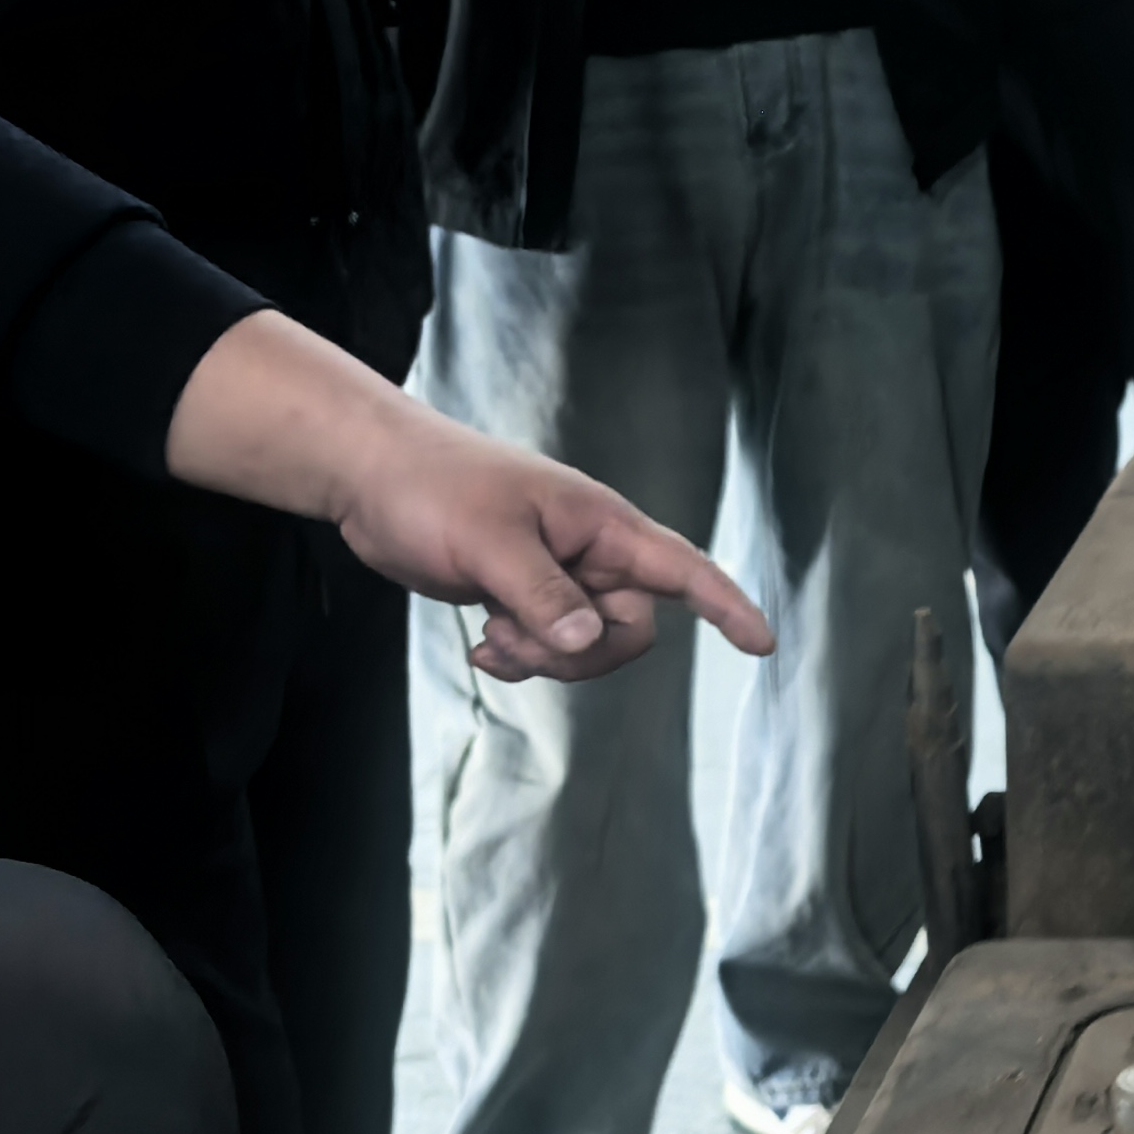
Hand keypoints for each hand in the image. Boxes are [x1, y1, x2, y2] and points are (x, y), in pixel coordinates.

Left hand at [164, 313, 773, 683]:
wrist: (371, 475)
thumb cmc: (434, 487)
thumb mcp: (490, 543)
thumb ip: (544, 594)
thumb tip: (587, 642)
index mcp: (602, 526)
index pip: (685, 569)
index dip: (728, 606)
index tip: (762, 645)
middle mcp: (591, 552)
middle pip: (630, 627)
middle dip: (583, 653)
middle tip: (520, 637)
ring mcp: (558, 575)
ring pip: (587, 644)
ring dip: (544, 659)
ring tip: (491, 638)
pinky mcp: (522, 593)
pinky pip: (547, 646)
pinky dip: (520, 658)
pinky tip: (481, 647)